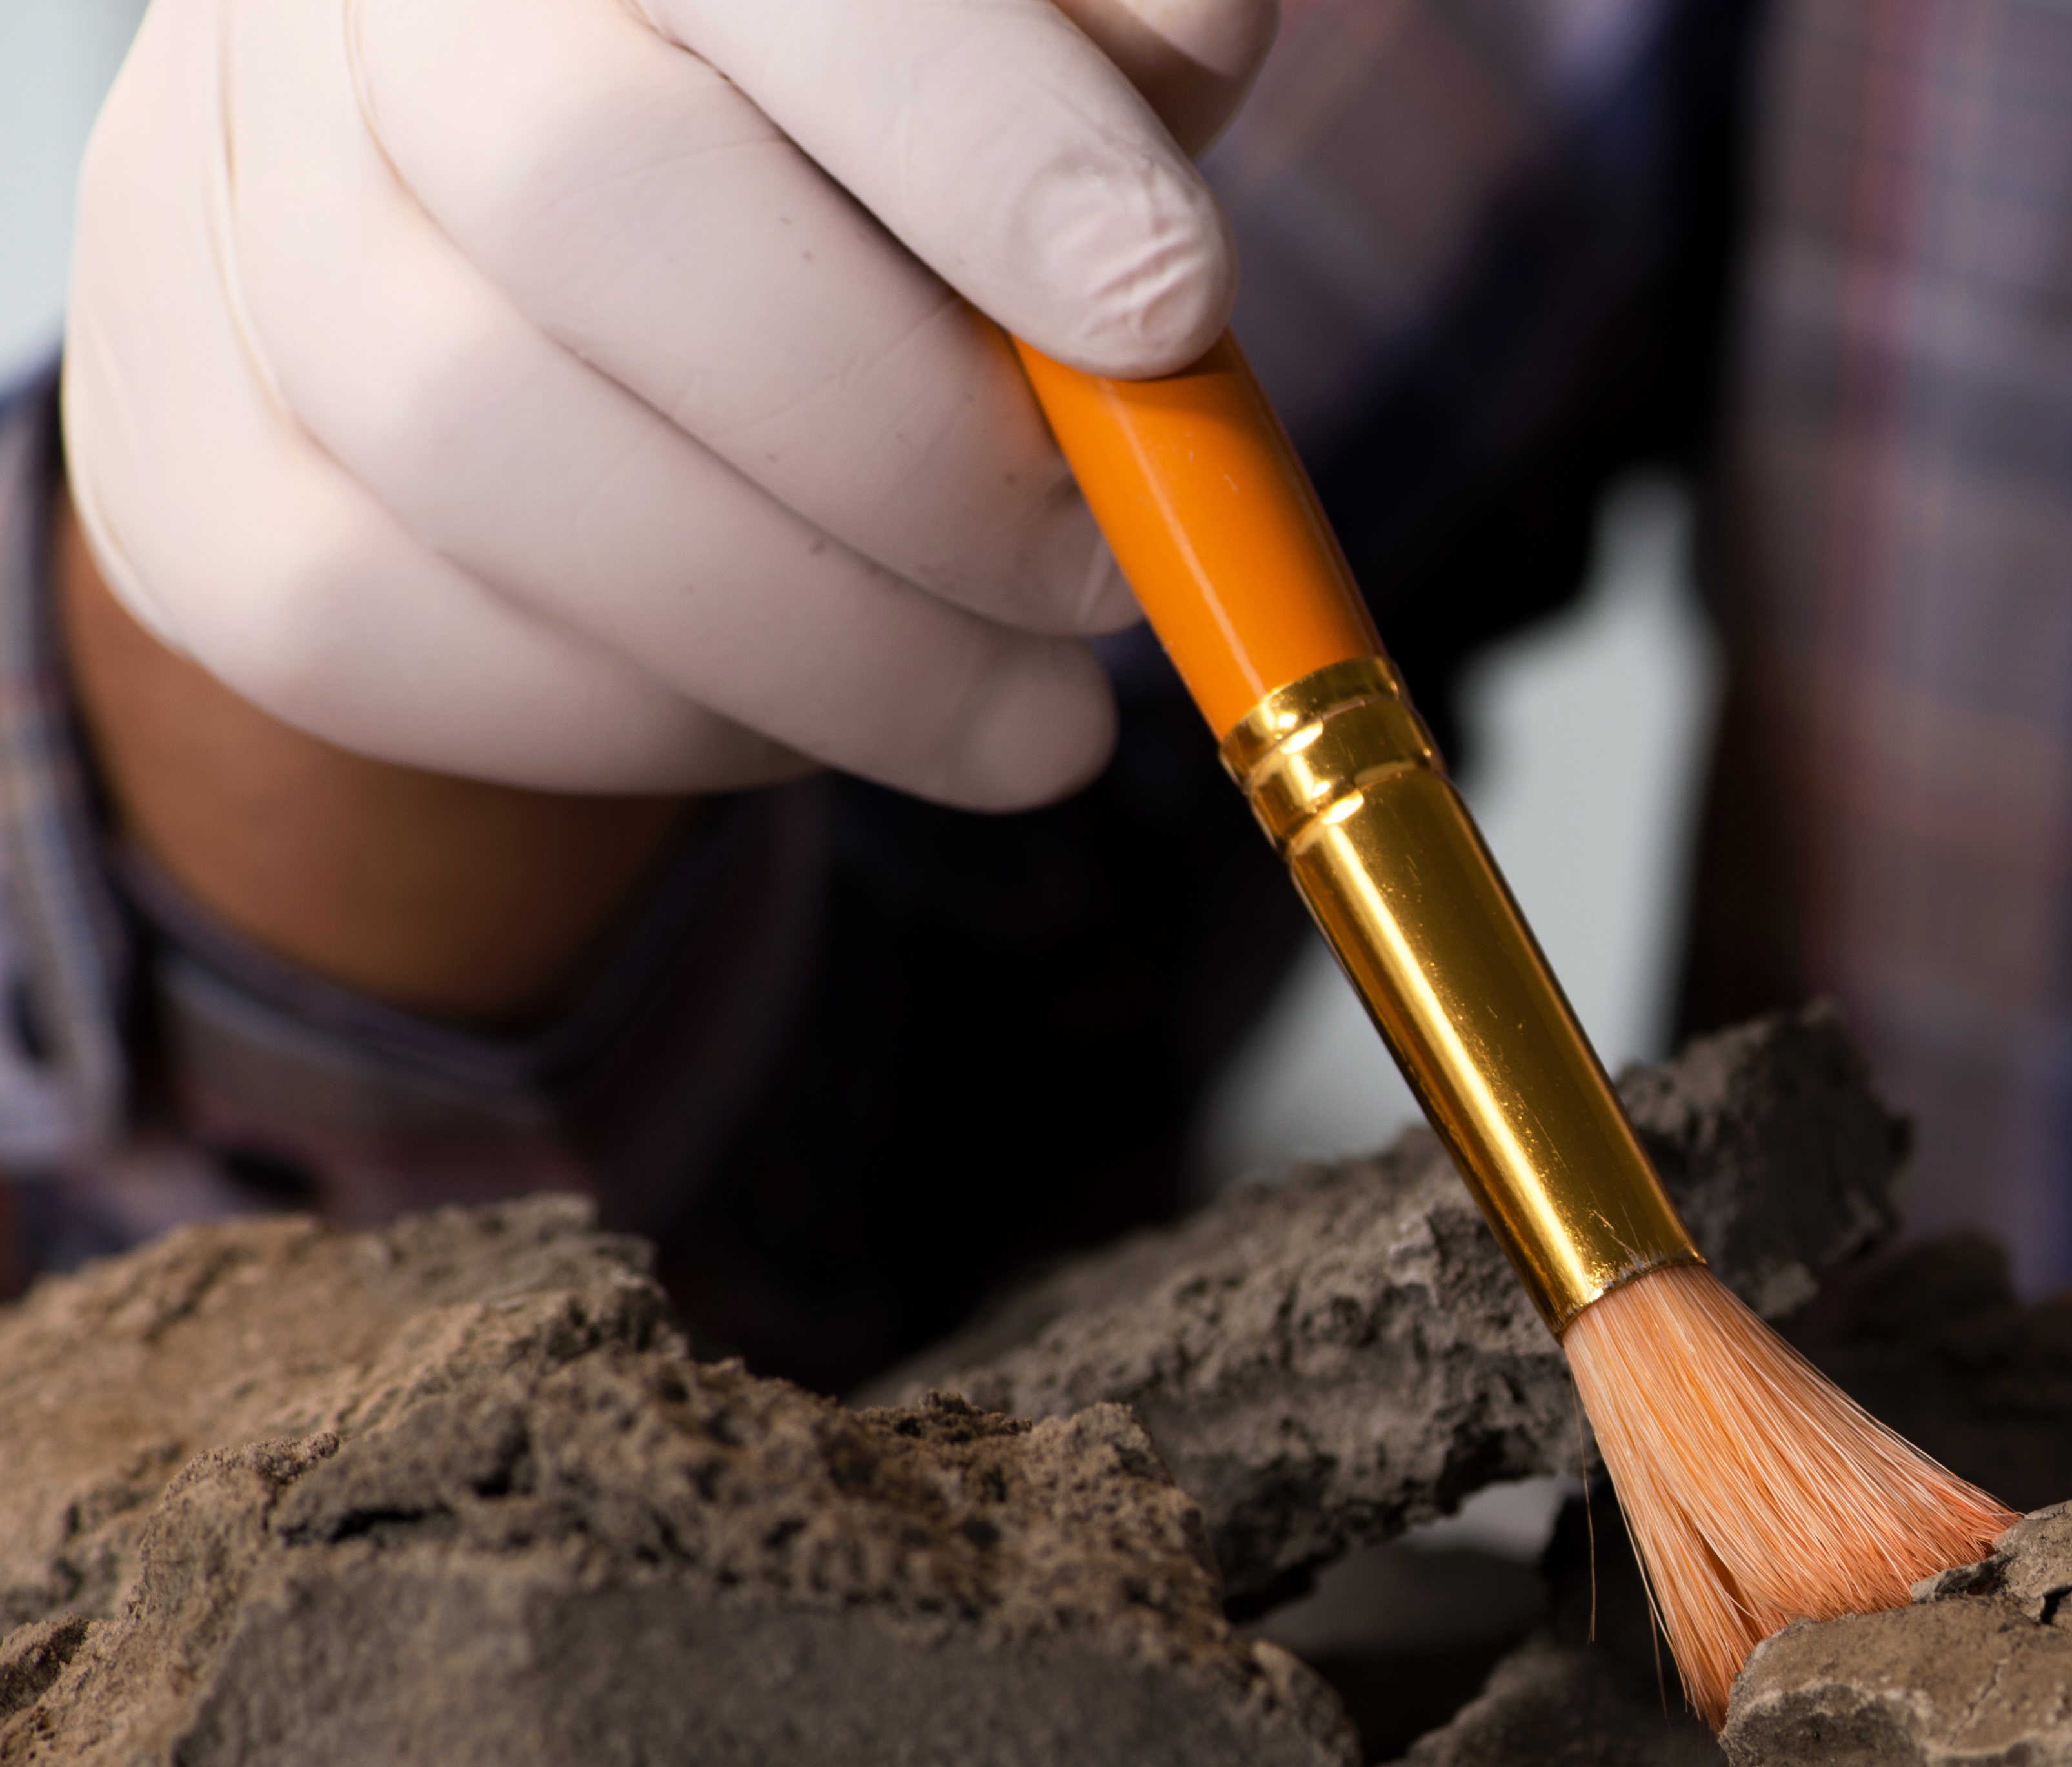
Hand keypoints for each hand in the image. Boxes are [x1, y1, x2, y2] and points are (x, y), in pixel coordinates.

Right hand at [61, 0, 1277, 810]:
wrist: (532, 290)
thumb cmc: (845, 156)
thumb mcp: (1008, 67)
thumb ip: (1106, 45)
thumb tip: (1208, 35)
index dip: (981, 138)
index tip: (1168, 306)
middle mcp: (357, 8)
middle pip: (598, 200)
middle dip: (909, 441)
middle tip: (1102, 573)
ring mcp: (226, 226)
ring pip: (499, 454)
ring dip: (833, 637)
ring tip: (1038, 711)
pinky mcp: (186, 478)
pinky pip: (405, 631)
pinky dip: (666, 713)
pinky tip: (827, 704)